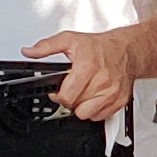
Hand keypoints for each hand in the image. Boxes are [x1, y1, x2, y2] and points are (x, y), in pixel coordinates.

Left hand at [29, 27, 152, 119]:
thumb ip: (46, 47)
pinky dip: (95, 109)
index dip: (58, 95)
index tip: (59, 90)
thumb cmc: (99, 47)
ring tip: (83, 92)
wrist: (127, 50)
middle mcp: (102, 81)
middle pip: (75, 107)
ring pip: (86, 115)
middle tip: (72, 88)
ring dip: (82, 107)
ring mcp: (112, 93)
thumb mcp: (70, 40)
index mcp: (87, 67)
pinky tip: (95, 96)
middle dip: (70, 100)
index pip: (66, 96)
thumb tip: (29, 52)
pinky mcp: (120, 101)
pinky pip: (100, 116)